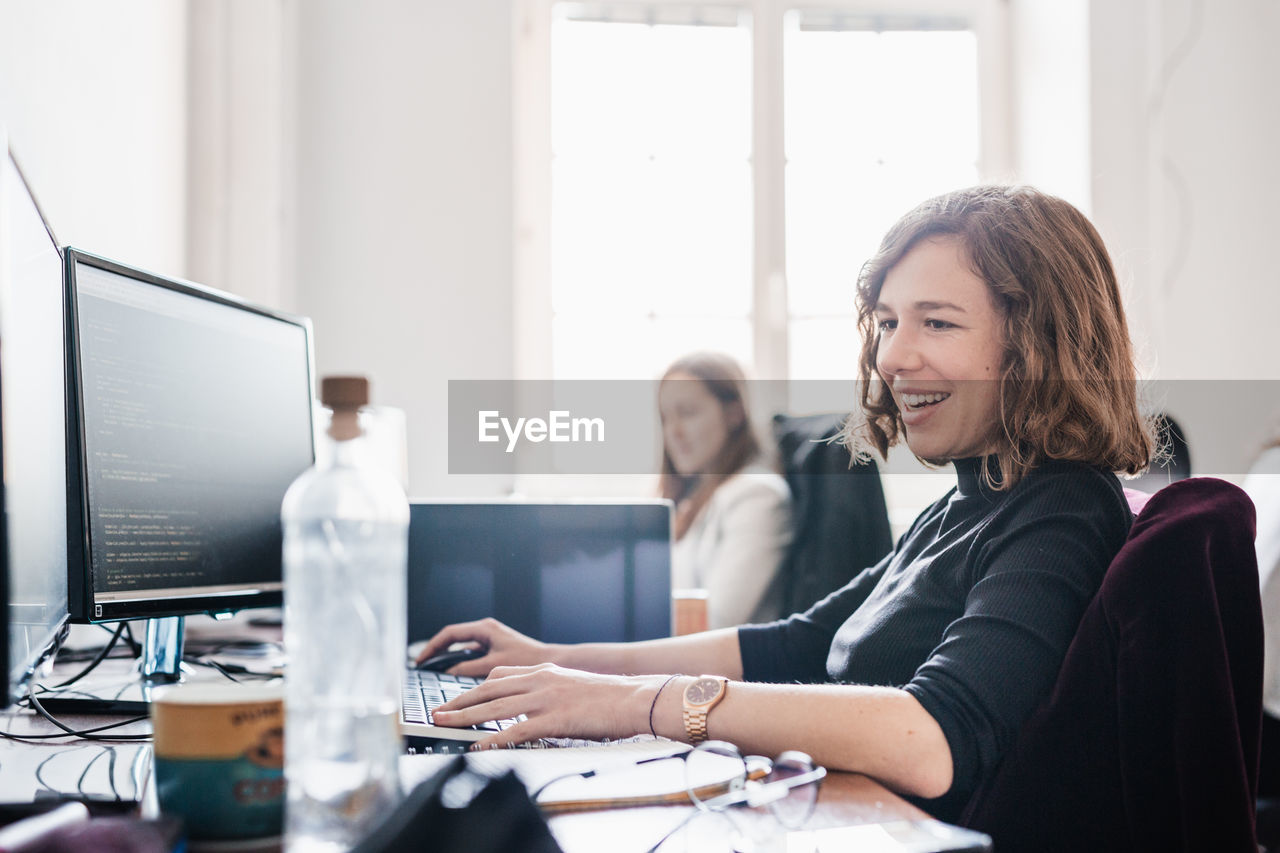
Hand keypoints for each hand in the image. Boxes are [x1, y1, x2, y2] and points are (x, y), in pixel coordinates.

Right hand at [414, 618, 550, 676]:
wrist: (551, 661)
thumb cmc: (528, 660)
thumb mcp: (494, 665)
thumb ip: (469, 669)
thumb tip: (448, 672)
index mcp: (485, 628)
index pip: (450, 634)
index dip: (433, 647)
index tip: (421, 660)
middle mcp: (486, 631)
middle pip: (453, 639)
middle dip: (436, 651)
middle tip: (421, 665)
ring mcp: (490, 639)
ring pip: (462, 648)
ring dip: (448, 658)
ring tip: (433, 671)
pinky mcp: (495, 649)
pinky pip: (471, 655)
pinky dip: (461, 664)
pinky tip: (454, 677)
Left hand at [432, 663, 670, 748]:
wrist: (635, 698)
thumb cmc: (609, 697)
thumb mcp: (571, 685)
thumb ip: (547, 690)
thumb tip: (529, 707)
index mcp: (543, 671)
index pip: (499, 675)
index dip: (474, 688)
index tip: (457, 698)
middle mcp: (540, 680)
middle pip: (488, 689)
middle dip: (459, 701)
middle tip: (437, 711)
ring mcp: (545, 698)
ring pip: (495, 707)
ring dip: (464, 716)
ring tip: (443, 724)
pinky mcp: (554, 719)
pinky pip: (516, 730)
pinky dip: (493, 738)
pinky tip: (478, 745)